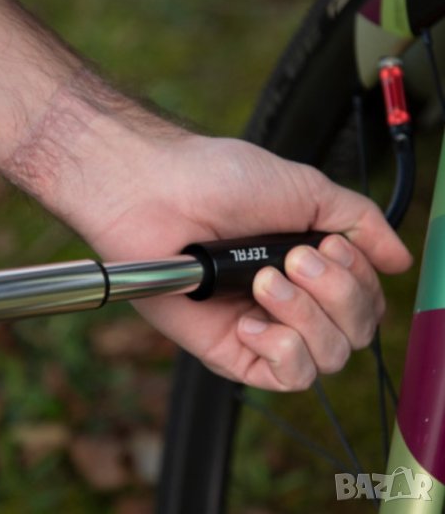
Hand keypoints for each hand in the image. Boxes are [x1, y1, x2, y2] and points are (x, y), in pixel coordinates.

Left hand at [64, 132, 411, 390]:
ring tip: (264, 279)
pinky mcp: (230, 349)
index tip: (328, 246)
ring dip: (306, 316)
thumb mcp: (305, 189)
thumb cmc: (219, 179)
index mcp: (308, 266)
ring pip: (326, 357)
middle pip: (354, 334)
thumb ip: (358, 223)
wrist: (158, 192)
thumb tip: (399, 258)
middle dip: (335, 294)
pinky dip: (282, 347)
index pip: (367, 302)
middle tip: (294, 257)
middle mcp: (290, 301)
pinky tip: (251, 318)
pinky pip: (283, 377)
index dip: (359, 281)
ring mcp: (261, 326)